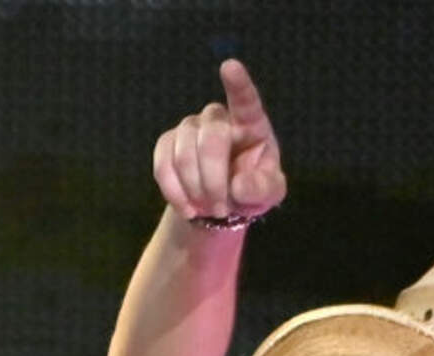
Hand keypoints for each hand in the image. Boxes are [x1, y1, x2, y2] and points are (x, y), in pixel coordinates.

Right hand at [153, 59, 286, 220]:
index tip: (230, 67)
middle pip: (211, 139)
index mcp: (250, 123)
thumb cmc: (252, 189)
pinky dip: (174, 191)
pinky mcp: (167, 144)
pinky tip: (187, 208)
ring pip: (184, 153)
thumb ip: (263, 188)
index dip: (238, 85)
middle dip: (214, 179)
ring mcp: (190, 128)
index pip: (245, 100)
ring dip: (195, 189)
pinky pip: (163, 164)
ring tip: (208, 210)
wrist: (221, 203)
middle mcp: (218, 118)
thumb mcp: (270, 193)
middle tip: (220, 209)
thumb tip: (239, 185)